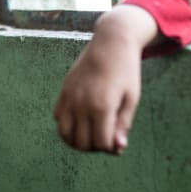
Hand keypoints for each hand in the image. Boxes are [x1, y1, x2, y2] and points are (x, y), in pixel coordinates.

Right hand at [54, 5, 158, 153]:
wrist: (111, 42)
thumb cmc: (126, 71)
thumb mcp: (132, 98)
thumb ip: (123, 124)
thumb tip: (118, 148)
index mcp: (102, 106)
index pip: (101, 143)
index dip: (111, 148)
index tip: (118, 141)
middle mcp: (82, 103)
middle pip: (82, 143)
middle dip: (96, 147)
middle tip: (106, 138)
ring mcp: (70, 97)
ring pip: (65, 135)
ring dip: (78, 141)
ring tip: (92, 135)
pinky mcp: (64, 91)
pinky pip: (58, 119)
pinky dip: (67, 127)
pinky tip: (81, 122)